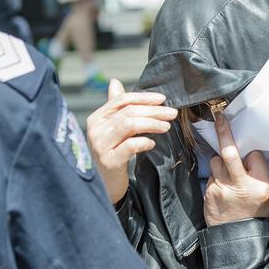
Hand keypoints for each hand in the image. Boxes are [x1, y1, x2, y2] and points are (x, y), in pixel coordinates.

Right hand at [86, 79, 177, 204]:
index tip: (163, 99)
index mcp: (97, 118)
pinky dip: (144, 142)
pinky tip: (152, 143)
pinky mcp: (108, 161)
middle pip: (128, 112)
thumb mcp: (111, 130)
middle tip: (172, 113)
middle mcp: (95, 129)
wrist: (104, 186)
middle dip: (154, 111)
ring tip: (166, 126)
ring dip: (152, 123)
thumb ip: (115, 108)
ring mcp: (100, 145)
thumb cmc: (111, 154)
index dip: (144, 98)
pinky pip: (129, 146)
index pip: (122, 100)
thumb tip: (115, 82)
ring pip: (129, 125)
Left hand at [204, 113, 268, 226]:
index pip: (255, 156)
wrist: (234, 237)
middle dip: (224, 131)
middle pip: (230, 152)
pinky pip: (210, 175)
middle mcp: (240, 184)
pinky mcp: (208, 191)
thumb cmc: (254, 217)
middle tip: (220, 116)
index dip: (253, 155)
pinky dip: (215, 177)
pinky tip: (220, 187)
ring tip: (226, 172)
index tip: (252, 158)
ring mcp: (221, 187)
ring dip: (220, 161)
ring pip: (216, 160)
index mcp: (259, 184)